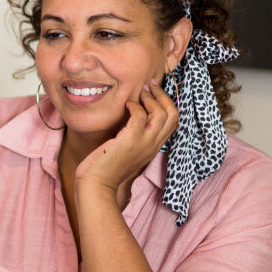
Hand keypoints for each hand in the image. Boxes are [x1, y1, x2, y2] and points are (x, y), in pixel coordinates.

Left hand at [74, 80, 177, 194]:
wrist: (97, 185)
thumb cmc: (108, 168)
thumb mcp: (128, 150)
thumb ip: (135, 136)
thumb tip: (133, 116)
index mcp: (154, 147)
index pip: (173, 123)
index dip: (167, 104)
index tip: (154, 93)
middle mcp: (153, 145)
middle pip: (173, 115)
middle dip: (163, 96)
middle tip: (150, 86)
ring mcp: (144, 143)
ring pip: (162, 114)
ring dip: (151, 98)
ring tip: (140, 92)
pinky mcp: (130, 140)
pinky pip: (140, 115)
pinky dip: (134, 105)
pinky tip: (126, 106)